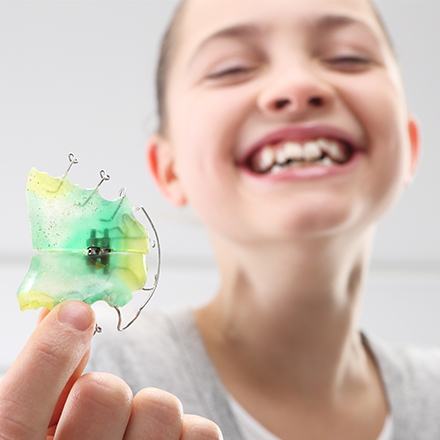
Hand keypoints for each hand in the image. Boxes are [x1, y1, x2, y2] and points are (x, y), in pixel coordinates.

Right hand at [0, 301, 221, 438]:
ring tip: (138, 426)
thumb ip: (51, 372)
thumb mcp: (46, 421)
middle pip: (103, 396)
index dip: (49, 352)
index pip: (15, 412)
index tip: (78, 311)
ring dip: (152, 407)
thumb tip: (64, 310)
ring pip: (159, 408)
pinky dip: (190, 428)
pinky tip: (169, 439)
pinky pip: (201, 432)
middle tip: (107, 400)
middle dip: (108, 385)